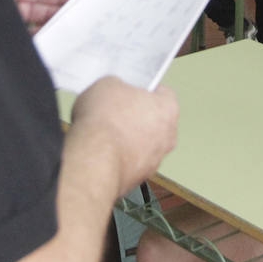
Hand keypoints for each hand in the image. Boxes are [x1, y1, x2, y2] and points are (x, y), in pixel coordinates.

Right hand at [71, 77, 179, 195]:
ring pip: (143, 144)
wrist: (94, 160)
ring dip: (126, 138)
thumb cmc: (105, 123)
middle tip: (114, 110)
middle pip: (154, 120)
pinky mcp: (138, 177)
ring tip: (103, 132)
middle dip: (135, 115)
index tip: (129, 90)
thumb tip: (114, 91)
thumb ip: (118, 86)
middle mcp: (168, 136)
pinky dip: (118, 156)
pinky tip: (100, 150)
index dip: (143, 90)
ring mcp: (154, 160)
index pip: (163, 93)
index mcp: (168, 108)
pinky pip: (129, 161)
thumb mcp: (107, 84)